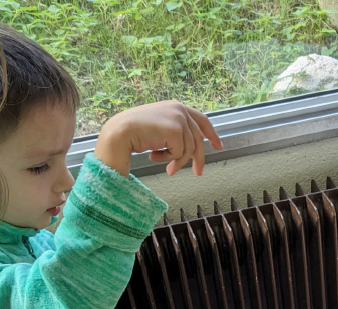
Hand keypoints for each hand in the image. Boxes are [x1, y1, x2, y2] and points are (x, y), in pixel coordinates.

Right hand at [94, 100, 222, 177]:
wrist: (119, 133)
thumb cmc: (134, 132)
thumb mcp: (160, 128)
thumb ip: (176, 131)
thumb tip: (193, 147)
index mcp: (176, 106)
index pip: (202, 120)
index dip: (211, 134)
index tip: (218, 146)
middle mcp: (179, 109)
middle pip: (198, 139)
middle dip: (197, 159)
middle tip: (197, 173)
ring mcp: (178, 118)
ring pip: (189, 149)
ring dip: (176, 160)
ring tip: (162, 163)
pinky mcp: (175, 130)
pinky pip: (180, 153)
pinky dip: (168, 159)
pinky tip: (153, 155)